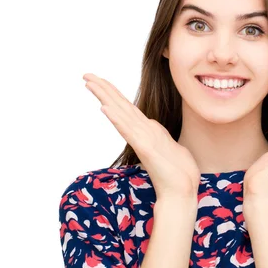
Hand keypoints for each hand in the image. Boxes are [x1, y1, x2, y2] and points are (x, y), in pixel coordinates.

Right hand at [83, 73, 200, 199]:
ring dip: (105, 97)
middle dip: (103, 89)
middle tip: (85, 74)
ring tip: (90, 83)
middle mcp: (141, 133)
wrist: (182, 192)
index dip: (112, 92)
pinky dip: (117, 119)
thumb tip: (152, 123)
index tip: (99, 80)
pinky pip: (129, 131)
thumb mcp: (171, 145)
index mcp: (147, 130)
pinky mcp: (145, 149)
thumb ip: (159, 133)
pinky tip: (105, 108)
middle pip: (119, 105)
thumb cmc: (179, 172)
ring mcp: (141, 140)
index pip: (126, 107)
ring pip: (120, 113)